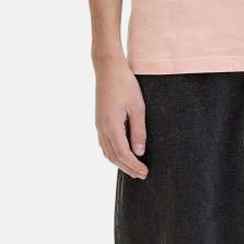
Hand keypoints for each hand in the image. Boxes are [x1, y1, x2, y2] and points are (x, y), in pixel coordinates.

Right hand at [94, 56, 147, 179]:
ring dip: (119, 163)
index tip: (145, 172)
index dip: (134, 166)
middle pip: (113, 156)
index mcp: (112, 125)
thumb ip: (138, 131)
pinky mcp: (100, 121)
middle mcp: (102, 128)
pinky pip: (105, 144)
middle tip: (142, 176)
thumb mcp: (138, 107)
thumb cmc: (125, 84)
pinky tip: (122, 155)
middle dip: (127, 168)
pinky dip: (113, 154)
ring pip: (107, 152)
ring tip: (133, 169)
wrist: (108, 68)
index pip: (123, 153)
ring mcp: (99, 125)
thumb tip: (139, 152)